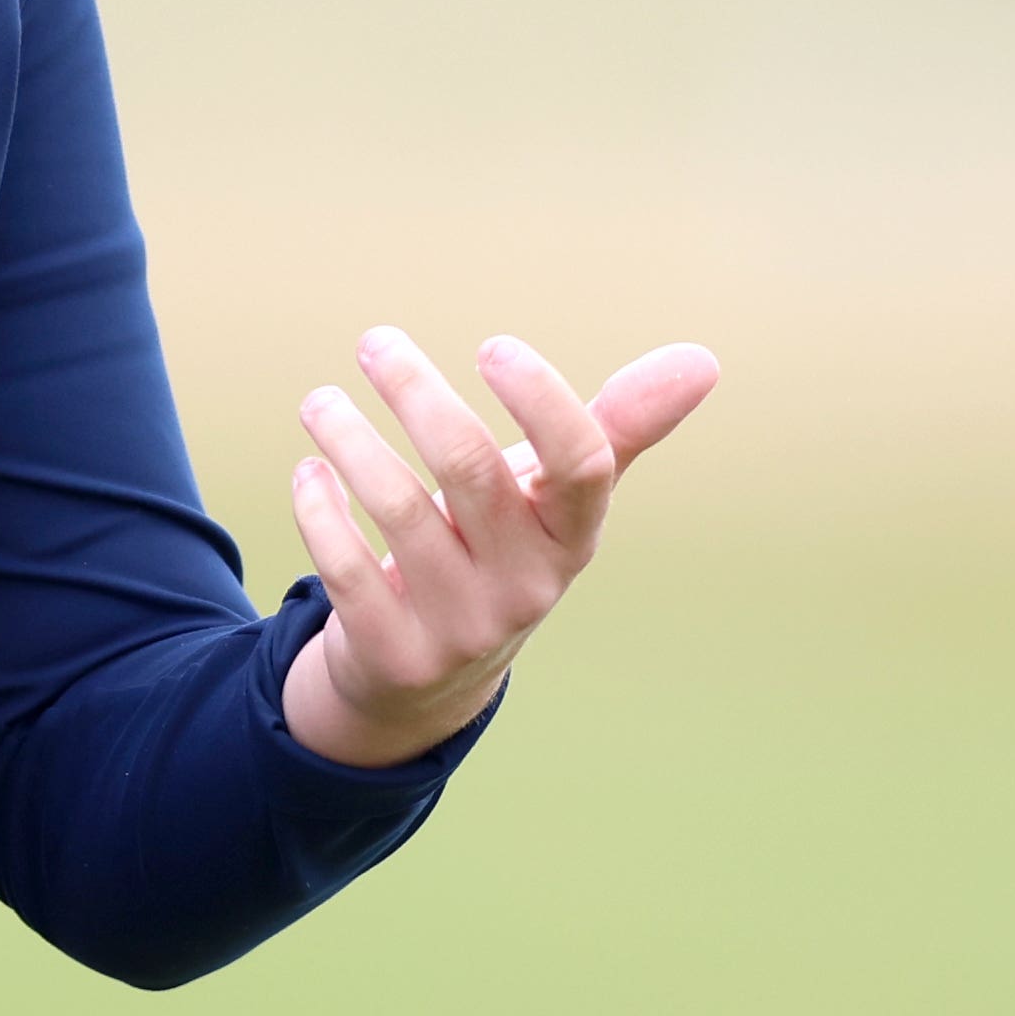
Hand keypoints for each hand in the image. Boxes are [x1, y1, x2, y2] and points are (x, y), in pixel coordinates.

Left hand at [280, 327, 718, 768]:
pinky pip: (347, 569)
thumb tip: (704, 358)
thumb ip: (618, 426)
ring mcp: (461, 624)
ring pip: (400, 511)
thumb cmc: (501, 549)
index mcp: (572, 537)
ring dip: (351, 442)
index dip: (542, 401)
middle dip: (418, 394)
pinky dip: (320, 509)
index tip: (492, 345)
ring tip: (321, 401)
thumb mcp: (556, 499)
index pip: (580, 466)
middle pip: (471, 470)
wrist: (432, 673)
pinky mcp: (394, 650)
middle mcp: (526, 584)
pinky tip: (310, 471)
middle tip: (377, 343)